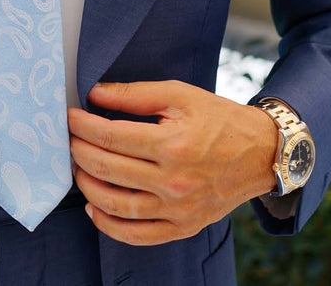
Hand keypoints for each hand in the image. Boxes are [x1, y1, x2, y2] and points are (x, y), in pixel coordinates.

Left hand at [67, 80, 277, 245]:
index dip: (82, 126)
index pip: (110, 136)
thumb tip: (95, 94)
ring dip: (87, 187)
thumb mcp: (180, 95)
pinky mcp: (183, 227)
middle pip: (107, 169)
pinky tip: (94, 209)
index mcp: (172, 144)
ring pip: (116, 205)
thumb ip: (135, 94)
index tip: (69, 117)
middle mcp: (174, 181)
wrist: (262, 153)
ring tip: (77, 169)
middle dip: (78, 151)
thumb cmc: (220, 120)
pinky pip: (138, 235)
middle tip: (68, 139)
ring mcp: (178, 209)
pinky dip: (109, 226)